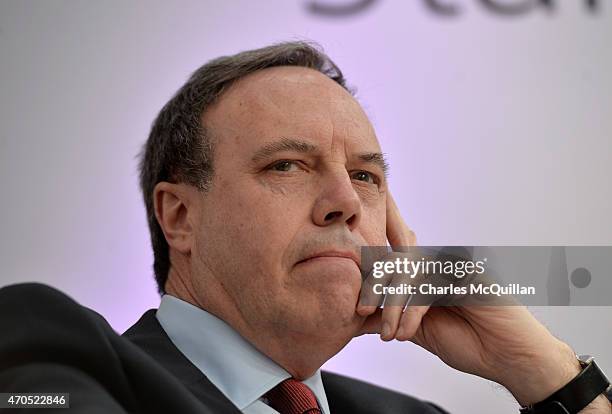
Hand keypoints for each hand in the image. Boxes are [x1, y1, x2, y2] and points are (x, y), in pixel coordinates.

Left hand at [355, 192, 585, 406]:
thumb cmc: (469, 343)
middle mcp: (438, 265)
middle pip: (395, 263)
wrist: (508, 358)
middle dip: (375, 288)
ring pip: (409, 274)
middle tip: (362, 311)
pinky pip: (428, 286)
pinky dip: (413, 312)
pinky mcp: (466, 273)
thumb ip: (390, 320)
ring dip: (394, 305)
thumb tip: (356, 320)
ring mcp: (453, 266)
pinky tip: (407, 334)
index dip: (371, 277)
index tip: (357, 304)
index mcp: (426, 274)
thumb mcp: (417, 332)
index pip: (392, 265)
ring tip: (390, 335)